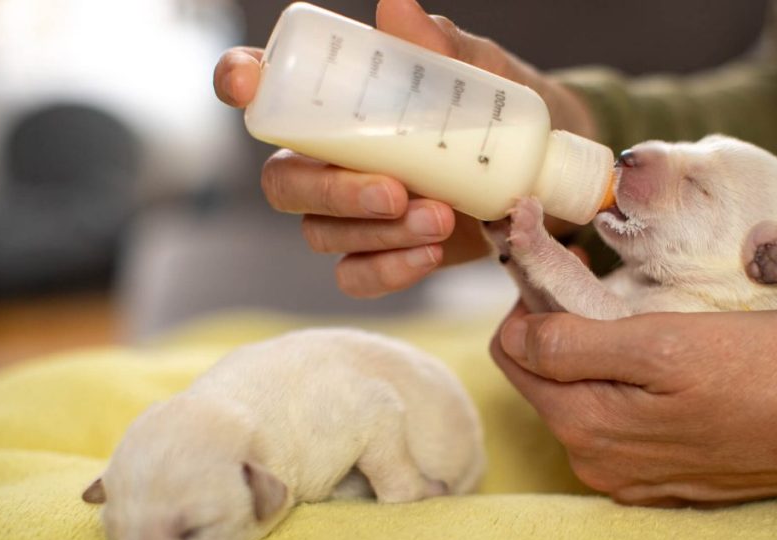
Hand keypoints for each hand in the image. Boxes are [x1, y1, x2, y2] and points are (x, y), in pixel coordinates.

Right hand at [212, 0, 595, 296]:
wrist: (535, 174)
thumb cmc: (493, 110)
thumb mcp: (478, 73)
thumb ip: (440, 46)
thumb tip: (398, 9)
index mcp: (336, 105)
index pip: (268, 90)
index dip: (241, 81)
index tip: (245, 82)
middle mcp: (327, 161)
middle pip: (285, 182)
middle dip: (334, 191)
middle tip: (395, 192)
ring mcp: (347, 215)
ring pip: (322, 233)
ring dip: (378, 232)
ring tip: (441, 218)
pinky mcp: (377, 255)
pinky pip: (356, 276)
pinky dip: (388, 270)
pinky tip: (428, 254)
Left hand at [490, 304, 776, 506]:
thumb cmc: (764, 375)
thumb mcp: (664, 344)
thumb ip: (574, 345)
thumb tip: (515, 335)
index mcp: (586, 427)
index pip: (512, 355)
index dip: (529, 301)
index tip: (568, 262)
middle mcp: (595, 461)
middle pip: (541, 379)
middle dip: (556, 326)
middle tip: (597, 279)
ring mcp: (627, 475)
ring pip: (576, 399)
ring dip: (590, 356)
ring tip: (632, 318)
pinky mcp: (658, 478)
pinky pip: (613, 424)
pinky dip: (620, 387)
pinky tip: (657, 364)